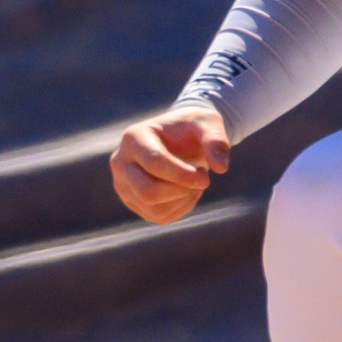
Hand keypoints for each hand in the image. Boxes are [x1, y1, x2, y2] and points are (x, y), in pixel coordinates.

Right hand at [110, 107, 228, 223]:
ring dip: (183, 199)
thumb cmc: (192, 128)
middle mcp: (120, 162)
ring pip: (153, 208)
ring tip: (194, 181)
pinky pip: (159, 217)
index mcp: (134, 137)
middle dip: (181, 190)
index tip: (207, 176)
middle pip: (147, 192)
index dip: (183, 175)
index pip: (154, 163)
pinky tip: (187, 190)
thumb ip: (216, 140)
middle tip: (202, 179)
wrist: (179, 138)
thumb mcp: (208, 124)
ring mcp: (123, 184)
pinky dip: (180, 208)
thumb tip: (221, 167)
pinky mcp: (132, 201)